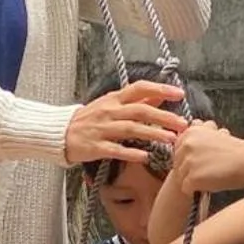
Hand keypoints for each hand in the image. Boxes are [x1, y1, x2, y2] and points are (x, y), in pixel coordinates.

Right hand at [65, 80, 187, 165]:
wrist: (60, 132)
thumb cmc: (90, 118)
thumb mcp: (111, 104)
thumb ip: (135, 101)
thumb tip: (160, 96)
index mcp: (114, 99)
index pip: (139, 88)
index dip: (160, 89)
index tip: (179, 94)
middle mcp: (109, 111)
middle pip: (140, 111)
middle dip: (163, 117)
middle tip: (183, 124)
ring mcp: (102, 129)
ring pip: (131, 129)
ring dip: (153, 134)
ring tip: (171, 140)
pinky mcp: (95, 147)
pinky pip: (115, 149)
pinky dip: (130, 152)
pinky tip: (145, 156)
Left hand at [172, 121, 243, 193]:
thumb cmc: (235, 150)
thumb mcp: (214, 132)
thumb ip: (200, 130)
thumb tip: (194, 123)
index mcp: (189, 133)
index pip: (178, 151)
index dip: (190, 158)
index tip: (203, 160)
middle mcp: (186, 145)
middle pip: (177, 164)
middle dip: (189, 169)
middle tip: (208, 169)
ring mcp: (188, 162)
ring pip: (181, 177)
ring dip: (193, 179)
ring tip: (211, 175)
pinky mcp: (192, 178)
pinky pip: (186, 189)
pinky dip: (196, 190)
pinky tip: (209, 183)